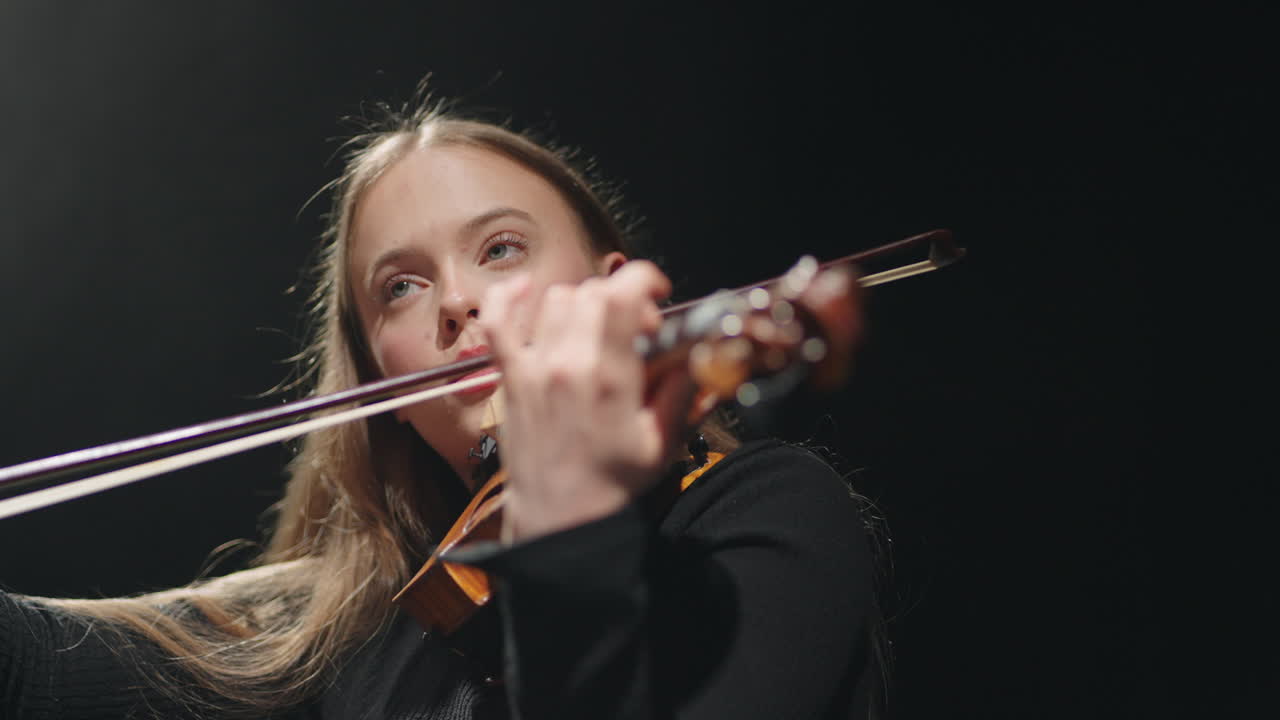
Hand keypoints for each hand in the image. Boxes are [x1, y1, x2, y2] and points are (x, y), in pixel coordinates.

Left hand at [479, 261, 695, 541]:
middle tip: (637, 327)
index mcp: (609, 377)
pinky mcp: (511, 377)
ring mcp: (534, 368)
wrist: (559, 519)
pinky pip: (498, 322)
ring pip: (556, 298)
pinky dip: (507, 297)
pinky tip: (526, 290)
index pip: (621, 293)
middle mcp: (567, 363)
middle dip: (622, 297)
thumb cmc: (610, 484)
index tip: (657, 292)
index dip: (643, 278)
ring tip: (598, 326)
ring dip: (584, 301)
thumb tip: (695, 353)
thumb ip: (682, 390)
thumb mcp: (662, 441)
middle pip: (593, 291)